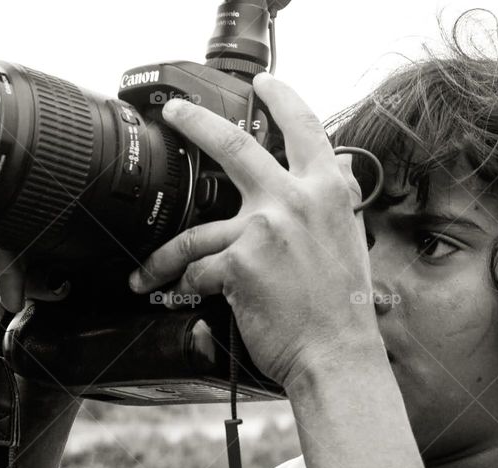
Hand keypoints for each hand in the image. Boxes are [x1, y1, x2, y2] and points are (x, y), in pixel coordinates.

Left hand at [128, 73, 384, 386]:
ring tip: (146, 270)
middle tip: (176, 112)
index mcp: (328, 191)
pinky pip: (196, 269)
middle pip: (233, 144)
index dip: (281, 98)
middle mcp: (295, 200)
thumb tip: (336, 166)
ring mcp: (264, 228)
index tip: (264, 84)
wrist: (336, 353)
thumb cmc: (343, 307)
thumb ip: (334, 200)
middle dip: (196, 120)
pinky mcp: (238, 262)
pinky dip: (186, 287)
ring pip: (195, 231)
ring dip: (163, 255)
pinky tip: (183, 298)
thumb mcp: (350, 239)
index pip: (305, 128)